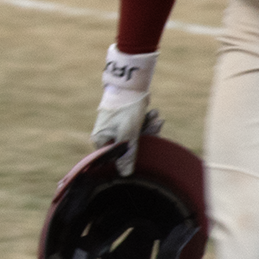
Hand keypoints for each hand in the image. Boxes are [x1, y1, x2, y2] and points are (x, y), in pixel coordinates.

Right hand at [91, 47, 160, 175]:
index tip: (145, 151)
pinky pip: (135, 127)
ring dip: (148, 129)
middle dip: (145, 138)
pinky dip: (145, 122)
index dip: (131, 157)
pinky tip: (153, 115)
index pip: (115, 158)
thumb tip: (125, 175)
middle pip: (127, 146)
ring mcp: (113, 126)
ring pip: (134, 136)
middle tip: (158, 128)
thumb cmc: (126, 110)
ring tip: (157, 118)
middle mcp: (104, 134)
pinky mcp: (122, 119)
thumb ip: (127, 156)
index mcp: (100, 139)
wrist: (129, 83)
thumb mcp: (129, 134)